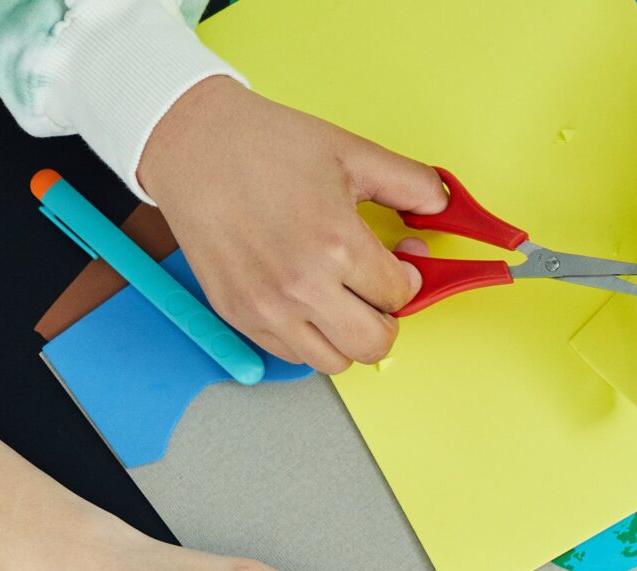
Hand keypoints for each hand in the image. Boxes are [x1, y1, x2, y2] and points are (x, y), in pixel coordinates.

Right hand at [138, 77, 444, 370]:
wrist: (191, 143)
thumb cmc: (266, 144)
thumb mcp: (351, 153)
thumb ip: (410, 183)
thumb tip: (445, 207)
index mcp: (335, 245)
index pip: (399, 296)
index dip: (408, 276)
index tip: (399, 260)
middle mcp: (301, 287)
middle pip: (374, 344)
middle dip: (386, 318)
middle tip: (377, 289)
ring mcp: (266, 307)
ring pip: (335, 362)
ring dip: (347, 335)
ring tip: (340, 297)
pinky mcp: (238, 315)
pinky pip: (292, 355)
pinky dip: (308, 338)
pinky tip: (305, 299)